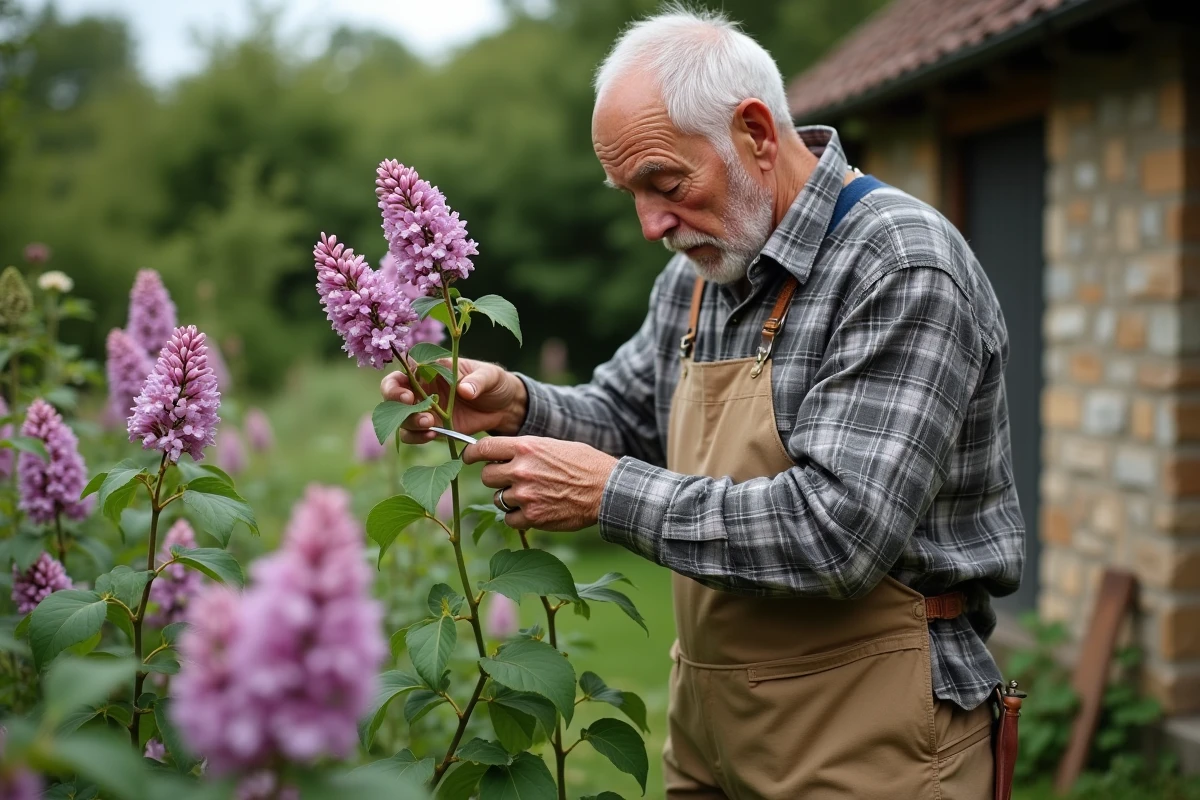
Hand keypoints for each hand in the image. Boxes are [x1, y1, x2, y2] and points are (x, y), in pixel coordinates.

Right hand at [380, 357, 527, 443]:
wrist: (505, 407)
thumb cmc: (495, 383)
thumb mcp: (491, 376)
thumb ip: (478, 380)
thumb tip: (464, 390)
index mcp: (431, 369)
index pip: (402, 371)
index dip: (396, 384)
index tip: (408, 395)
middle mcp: (422, 388)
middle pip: (392, 395)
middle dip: (397, 405)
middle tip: (419, 413)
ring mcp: (425, 409)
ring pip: (400, 417)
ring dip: (409, 423)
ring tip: (430, 425)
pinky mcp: (432, 427)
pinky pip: (413, 434)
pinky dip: (417, 437)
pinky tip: (433, 435)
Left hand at [462, 436, 617, 531]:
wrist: (606, 489)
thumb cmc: (583, 464)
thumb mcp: (552, 446)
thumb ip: (525, 451)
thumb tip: (501, 456)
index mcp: (525, 447)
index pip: (483, 449)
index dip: (471, 454)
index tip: (468, 457)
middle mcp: (521, 470)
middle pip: (486, 476)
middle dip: (496, 478)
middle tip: (512, 479)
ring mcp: (525, 495)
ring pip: (498, 499)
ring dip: (508, 498)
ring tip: (531, 495)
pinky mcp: (532, 517)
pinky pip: (510, 519)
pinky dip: (518, 517)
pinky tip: (534, 511)